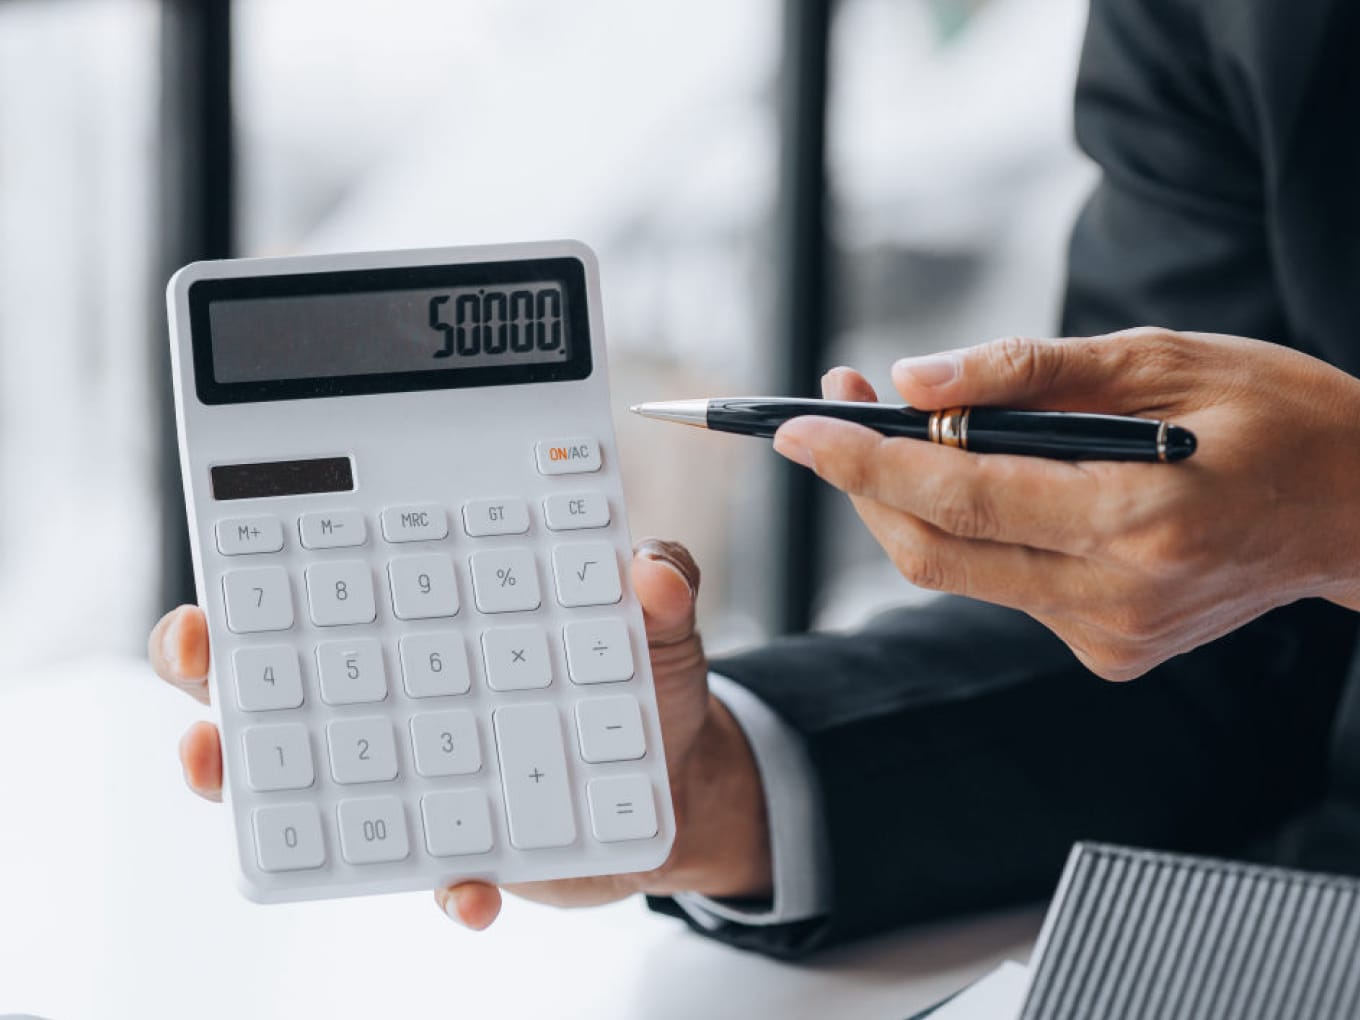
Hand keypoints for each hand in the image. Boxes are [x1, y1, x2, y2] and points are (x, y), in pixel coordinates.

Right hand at [147, 539, 770, 927]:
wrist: (681, 786)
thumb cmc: (641, 684)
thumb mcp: (658, 624)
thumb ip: (662, 583)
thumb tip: (654, 571)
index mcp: (435, 625)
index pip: (322, 596)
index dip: (252, 595)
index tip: (217, 599)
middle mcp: (410, 702)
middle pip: (283, 689)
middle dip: (220, 685)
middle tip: (203, 680)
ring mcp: (430, 781)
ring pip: (325, 792)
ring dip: (277, 799)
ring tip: (268, 799)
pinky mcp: (473, 849)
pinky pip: (440, 875)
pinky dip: (449, 887)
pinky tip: (469, 889)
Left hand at [774, 328, 1359, 680]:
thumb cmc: (1274, 414)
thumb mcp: (1158, 356)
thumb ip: (1025, 371)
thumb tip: (911, 380)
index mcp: (1137, 518)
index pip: (957, 497)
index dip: (862, 462)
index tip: (795, 426)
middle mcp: (1117, 597)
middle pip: (934, 551)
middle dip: (865, 483)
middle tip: (833, 410)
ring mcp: (1112, 638)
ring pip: (961, 572)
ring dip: (913, 503)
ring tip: (902, 429)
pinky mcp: (1110, 654)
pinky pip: (1006, 588)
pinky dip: (976, 533)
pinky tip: (988, 484)